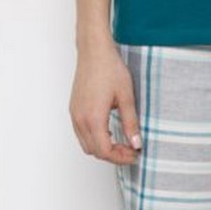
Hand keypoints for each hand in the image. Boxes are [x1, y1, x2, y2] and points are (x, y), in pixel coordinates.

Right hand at [69, 39, 142, 163]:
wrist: (94, 51)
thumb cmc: (109, 69)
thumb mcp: (126, 97)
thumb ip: (131, 123)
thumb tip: (136, 143)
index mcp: (93, 118)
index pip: (104, 151)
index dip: (121, 157)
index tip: (134, 154)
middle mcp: (80, 119)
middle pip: (94, 151)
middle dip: (113, 156)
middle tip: (131, 150)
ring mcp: (75, 114)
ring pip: (86, 144)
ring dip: (103, 148)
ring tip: (122, 143)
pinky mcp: (74, 109)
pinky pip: (81, 133)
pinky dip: (95, 139)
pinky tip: (109, 132)